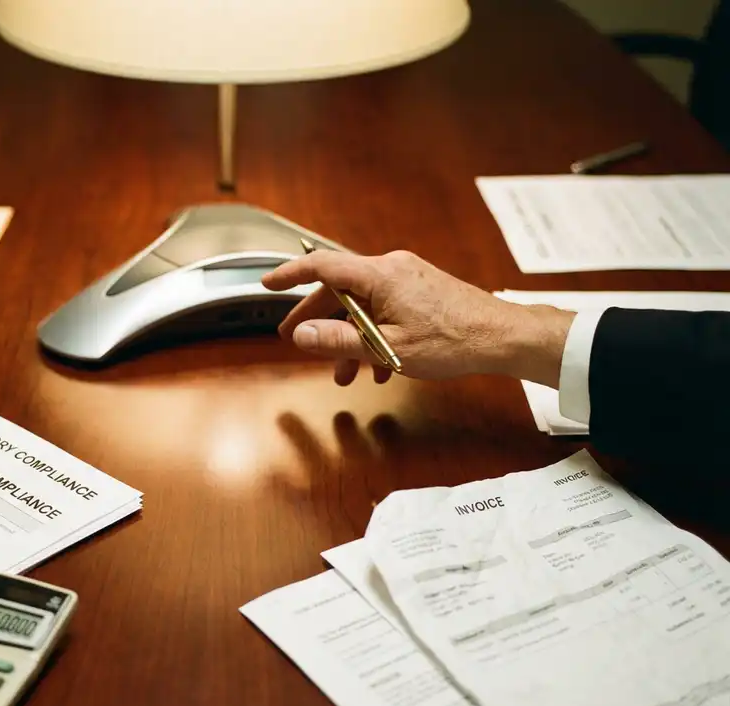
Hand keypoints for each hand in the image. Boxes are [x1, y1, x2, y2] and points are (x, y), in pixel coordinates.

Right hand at [261, 249, 573, 387]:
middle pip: (340, 290)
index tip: (269, 284)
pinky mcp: (420, 291)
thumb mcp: (387, 347)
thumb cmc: (452, 341)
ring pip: (363, 305)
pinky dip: (373, 335)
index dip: (291, 274)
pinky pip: (384, 309)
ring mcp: (407, 278)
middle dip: (317, 320)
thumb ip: (338, 341)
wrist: (502, 337)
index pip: (323, 266)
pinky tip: (377, 367)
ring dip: (349, 338)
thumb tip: (301, 335)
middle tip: (294, 340)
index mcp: (380, 275)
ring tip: (344, 373)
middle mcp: (391, 269)